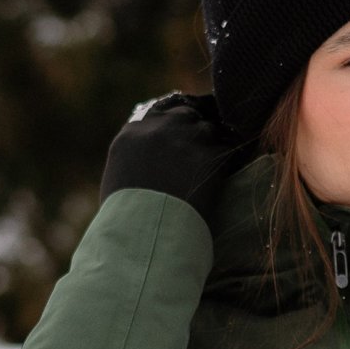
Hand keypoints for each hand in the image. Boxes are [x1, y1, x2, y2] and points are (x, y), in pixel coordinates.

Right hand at [99, 90, 259, 222]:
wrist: (144, 234)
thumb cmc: (126, 222)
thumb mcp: (117, 183)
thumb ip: (134, 163)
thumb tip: (148, 169)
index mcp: (131, 134)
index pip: (159, 114)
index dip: (174, 125)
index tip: (183, 133)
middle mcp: (159, 129)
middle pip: (186, 115)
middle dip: (195, 129)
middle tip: (203, 149)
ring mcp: (185, 139)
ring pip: (209, 129)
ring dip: (213, 145)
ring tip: (217, 164)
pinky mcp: (209, 156)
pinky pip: (228, 148)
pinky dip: (230, 159)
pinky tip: (231, 172)